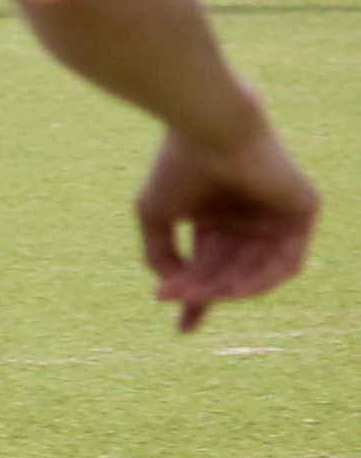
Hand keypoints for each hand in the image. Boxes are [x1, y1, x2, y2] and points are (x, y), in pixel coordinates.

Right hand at [141, 113, 318, 329]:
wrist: (209, 129)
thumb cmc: (176, 166)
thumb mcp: (154, 215)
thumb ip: (160, 254)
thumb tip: (171, 288)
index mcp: (216, 216)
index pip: (210, 267)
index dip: (195, 298)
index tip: (182, 329)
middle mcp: (248, 219)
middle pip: (229, 272)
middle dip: (203, 290)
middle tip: (175, 299)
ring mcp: (276, 217)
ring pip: (257, 271)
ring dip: (228, 288)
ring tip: (202, 293)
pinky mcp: (303, 211)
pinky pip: (288, 260)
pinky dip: (263, 278)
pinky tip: (236, 289)